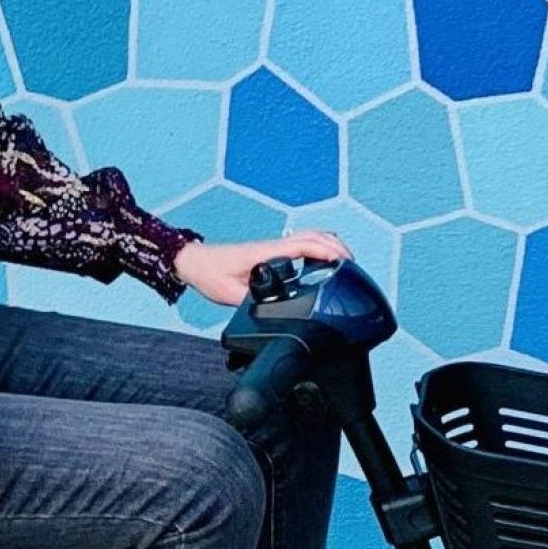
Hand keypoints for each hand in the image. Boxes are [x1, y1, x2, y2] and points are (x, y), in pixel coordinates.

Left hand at [172, 231, 351, 306]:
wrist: (194, 262)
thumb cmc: (209, 274)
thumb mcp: (229, 294)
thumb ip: (251, 303)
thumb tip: (272, 312)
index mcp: (266, 252)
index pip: (305, 244)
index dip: (328, 252)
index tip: (345, 264)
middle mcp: (273, 246)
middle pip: (314, 236)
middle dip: (337, 248)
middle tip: (353, 268)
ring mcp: (273, 247)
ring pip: (309, 237)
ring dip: (329, 246)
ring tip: (345, 265)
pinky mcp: (271, 252)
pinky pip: (301, 244)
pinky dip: (318, 249)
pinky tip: (322, 264)